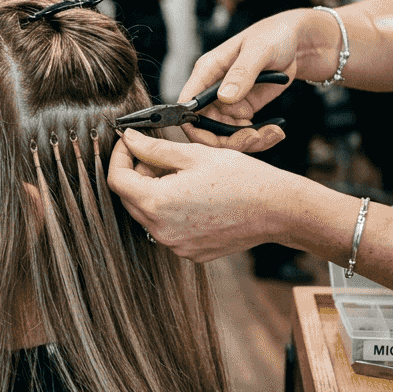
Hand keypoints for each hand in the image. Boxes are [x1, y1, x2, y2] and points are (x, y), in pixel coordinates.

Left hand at [106, 130, 303, 262]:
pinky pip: (168, 229)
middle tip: (157, 155)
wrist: (276, 209)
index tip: (129, 143)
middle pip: (130, 199)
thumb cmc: (240, 179)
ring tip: (180, 174)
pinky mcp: (191, 252)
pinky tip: (194, 196)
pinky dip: (172, 211)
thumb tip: (128, 139)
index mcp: (157, 203)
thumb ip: (154, 148)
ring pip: (148, 215)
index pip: (117, 180)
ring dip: (154, 193)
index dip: (119, 157)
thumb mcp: (193, 154)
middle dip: (137, 174)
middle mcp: (161, 230)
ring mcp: (176, 245)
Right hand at [176, 7, 341, 151]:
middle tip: (253, 138)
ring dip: (247, 141)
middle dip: (227, 140)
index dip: (195, 126)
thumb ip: (242, 73)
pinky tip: (275, 130)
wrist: (295, 41)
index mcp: (207, 71)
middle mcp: (212, 89)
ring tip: (272, 134)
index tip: (216, 140)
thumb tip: (224, 97)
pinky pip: (243, 132)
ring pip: (225, 135)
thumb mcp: (259, 50)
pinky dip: (259, 137)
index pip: (187, 103)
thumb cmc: (274, 35)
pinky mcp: (243, 109)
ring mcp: (227, 102)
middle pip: (205, 127)